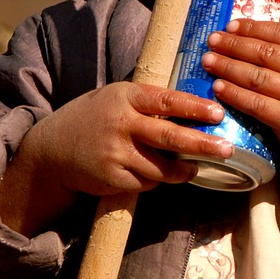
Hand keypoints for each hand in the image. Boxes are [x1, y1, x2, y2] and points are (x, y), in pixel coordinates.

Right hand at [0, 83, 230, 235]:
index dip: (195, 107)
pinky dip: (154, 180)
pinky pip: (147, 182)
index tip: (218, 113)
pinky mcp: (112, 178)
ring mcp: (115, 153)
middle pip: (170, 136)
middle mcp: (121, 123)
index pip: (167, 100)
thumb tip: (195, 105)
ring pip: (162, 166)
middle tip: (227, 149)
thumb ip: (148, 102)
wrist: (52, 149)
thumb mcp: (117, 98)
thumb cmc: (94, 119)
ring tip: (192, 168)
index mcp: (125, 96)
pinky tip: (149, 172)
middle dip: (202, 144)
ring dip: (182, 170)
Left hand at [202, 11, 279, 199]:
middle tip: (212, 40)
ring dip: (229, 67)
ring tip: (208, 61)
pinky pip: (258, 105)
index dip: (253, 27)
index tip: (230, 25)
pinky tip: (218, 87)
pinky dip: (235, 95)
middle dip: (235, 45)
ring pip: (259, 78)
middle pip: (267, 53)